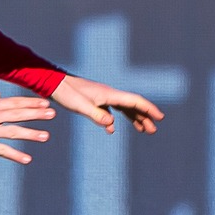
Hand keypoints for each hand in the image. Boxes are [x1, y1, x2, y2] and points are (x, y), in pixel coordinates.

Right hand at [0, 95, 55, 163]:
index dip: (31, 102)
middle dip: (36, 114)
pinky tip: (27, 159)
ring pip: (13, 131)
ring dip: (31, 134)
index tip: (46, 103)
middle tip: (52, 114)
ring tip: (46, 136)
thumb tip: (0, 96)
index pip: (14, 102)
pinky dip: (15, 155)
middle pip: (17, 113)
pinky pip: (1, 150)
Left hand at [48, 75, 164, 134]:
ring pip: (123, 108)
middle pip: (132, 106)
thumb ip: (96, 115)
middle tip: (154, 130)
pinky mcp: (94, 101)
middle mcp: (109, 94)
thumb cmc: (67, 93)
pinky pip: (110, 111)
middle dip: (145, 117)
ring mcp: (102, 97)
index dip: (149, 109)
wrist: (54, 84)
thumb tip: (112, 125)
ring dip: (134, 119)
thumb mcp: (80, 106)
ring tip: (143, 130)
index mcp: (110, 94)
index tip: (160, 118)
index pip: (135, 101)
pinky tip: (111, 130)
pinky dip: (114, 121)